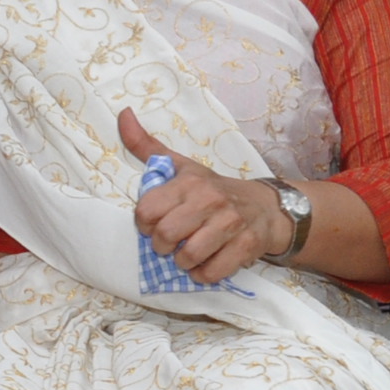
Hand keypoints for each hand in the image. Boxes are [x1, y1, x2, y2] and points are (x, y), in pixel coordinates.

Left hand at [121, 108, 285, 282]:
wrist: (266, 207)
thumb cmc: (212, 190)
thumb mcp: (181, 166)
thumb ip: (147, 146)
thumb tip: (123, 115)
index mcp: (190, 182)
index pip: (146, 211)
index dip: (144, 224)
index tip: (153, 223)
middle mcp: (211, 200)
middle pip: (165, 236)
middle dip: (162, 246)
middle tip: (171, 242)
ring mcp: (231, 223)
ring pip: (188, 257)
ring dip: (183, 262)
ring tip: (188, 253)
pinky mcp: (246, 246)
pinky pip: (212, 272)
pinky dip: (204, 274)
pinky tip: (206, 263)